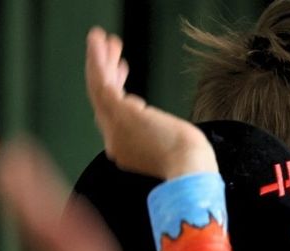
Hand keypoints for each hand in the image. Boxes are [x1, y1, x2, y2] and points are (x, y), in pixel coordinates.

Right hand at [85, 27, 213, 178]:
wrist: (188, 171)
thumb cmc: (191, 162)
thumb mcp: (172, 144)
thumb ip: (155, 130)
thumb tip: (144, 113)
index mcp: (129, 153)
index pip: (116, 119)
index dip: (119, 95)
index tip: (123, 77)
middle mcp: (116, 142)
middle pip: (104, 102)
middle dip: (107, 75)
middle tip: (110, 53)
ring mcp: (114, 129)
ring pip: (99, 89)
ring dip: (99, 62)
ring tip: (101, 40)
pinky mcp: (118, 114)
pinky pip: (101, 82)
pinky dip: (97, 59)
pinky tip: (99, 42)